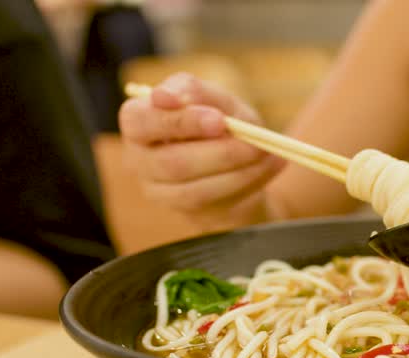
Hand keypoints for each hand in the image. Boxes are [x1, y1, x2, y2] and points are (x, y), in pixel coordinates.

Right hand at [118, 73, 283, 229]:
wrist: (238, 165)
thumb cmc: (219, 126)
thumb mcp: (216, 101)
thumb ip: (197, 93)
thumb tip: (169, 95)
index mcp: (138, 121)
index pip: (140, 121)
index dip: (177, 120)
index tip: (216, 118)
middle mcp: (140, 160)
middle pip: (170, 162)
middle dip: (217, 152)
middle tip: (252, 141)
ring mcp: (160, 192)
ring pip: (195, 189)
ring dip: (238, 169)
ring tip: (267, 152)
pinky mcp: (186, 213)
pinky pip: (216, 202)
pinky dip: (248, 181)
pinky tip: (269, 164)